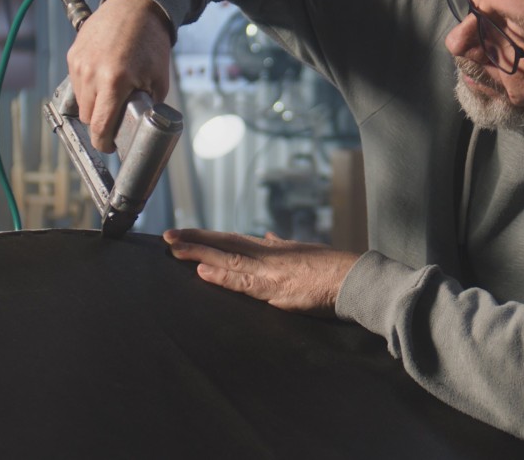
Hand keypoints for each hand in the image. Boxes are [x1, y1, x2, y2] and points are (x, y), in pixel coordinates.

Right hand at [67, 0, 172, 151]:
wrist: (136, 7)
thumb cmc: (150, 41)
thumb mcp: (158, 80)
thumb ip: (147, 106)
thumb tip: (139, 127)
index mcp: (114, 82)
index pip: (99, 126)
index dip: (104, 142)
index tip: (109, 146)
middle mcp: (91, 74)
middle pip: (87, 117)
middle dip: (100, 123)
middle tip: (116, 119)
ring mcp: (78, 64)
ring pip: (80, 101)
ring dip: (93, 105)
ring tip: (112, 94)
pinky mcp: (73, 55)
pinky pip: (76, 83)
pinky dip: (89, 87)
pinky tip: (103, 78)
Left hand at [164, 228, 360, 316]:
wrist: (355, 280)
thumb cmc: (334, 270)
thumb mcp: (304, 252)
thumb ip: (282, 246)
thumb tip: (268, 236)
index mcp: (273, 249)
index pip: (233, 240)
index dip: (208, 237)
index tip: (186, 235)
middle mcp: (268, 255)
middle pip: (224, 243)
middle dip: (196, 239)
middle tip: (168, 235)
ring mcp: (271, 270)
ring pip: (228, 258)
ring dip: (199, 252)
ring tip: (174, 247)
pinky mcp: (277, 288)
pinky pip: (244, 282)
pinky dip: (223, 275)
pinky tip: (203, 271)